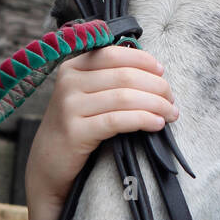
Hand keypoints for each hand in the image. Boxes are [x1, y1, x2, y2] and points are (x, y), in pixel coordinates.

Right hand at [25, 44, 179, 206]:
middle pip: (124, 76)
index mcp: (73, 68)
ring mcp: (69, 107)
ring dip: (155, 105)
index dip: (143, 60)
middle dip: (156, 86)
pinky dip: (142, 119)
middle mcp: (69, 83)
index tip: (162, 72)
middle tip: (172, 100)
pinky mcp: (75, 132)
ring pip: (124, 97)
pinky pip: (117, 120)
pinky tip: (157, 124)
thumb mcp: (86, 96)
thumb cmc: (76, 127)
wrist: (48, 165)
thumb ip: (109, 79)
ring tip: (171, 114)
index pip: (114, 54)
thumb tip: (153, 71)